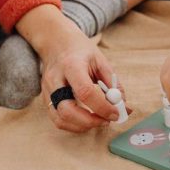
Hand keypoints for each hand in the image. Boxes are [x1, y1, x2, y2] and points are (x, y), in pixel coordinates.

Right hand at [16, 5, 125, 132]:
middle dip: (90, 121)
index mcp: (71, 66)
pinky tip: (87, 120)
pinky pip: (57, 119)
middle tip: (107, 120)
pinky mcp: (45, 98)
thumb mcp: (100, 61)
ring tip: (99, 120)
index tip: (116, 113)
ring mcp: (47, 90)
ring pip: (60, 119)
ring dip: (82, 126)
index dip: (102, 106)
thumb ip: (113, 84)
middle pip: (67, 110)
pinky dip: (74, 125)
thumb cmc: (80, 50)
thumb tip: (124, 107)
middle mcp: (55, 80)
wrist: (55, 42)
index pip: (85, 91)